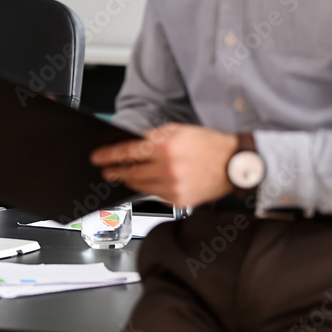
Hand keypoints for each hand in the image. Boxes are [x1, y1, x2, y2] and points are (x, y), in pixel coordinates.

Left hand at [90, 123, 238, 207]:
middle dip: (114, 171)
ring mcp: (174, 188)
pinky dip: (148, 188)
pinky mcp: (180, 201)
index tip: (97, 158)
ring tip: (124, 175)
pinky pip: (155, 195)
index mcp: (165, 148)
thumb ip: (153, 137)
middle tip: (106, 170)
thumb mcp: (177, 130)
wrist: (234, 164)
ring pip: (140, 186)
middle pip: (130, 173)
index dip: (108, 156)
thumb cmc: (208, 145)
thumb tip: (133, 144)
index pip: (127, 153)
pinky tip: (147, 182)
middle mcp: (168, 170)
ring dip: (129, 180)